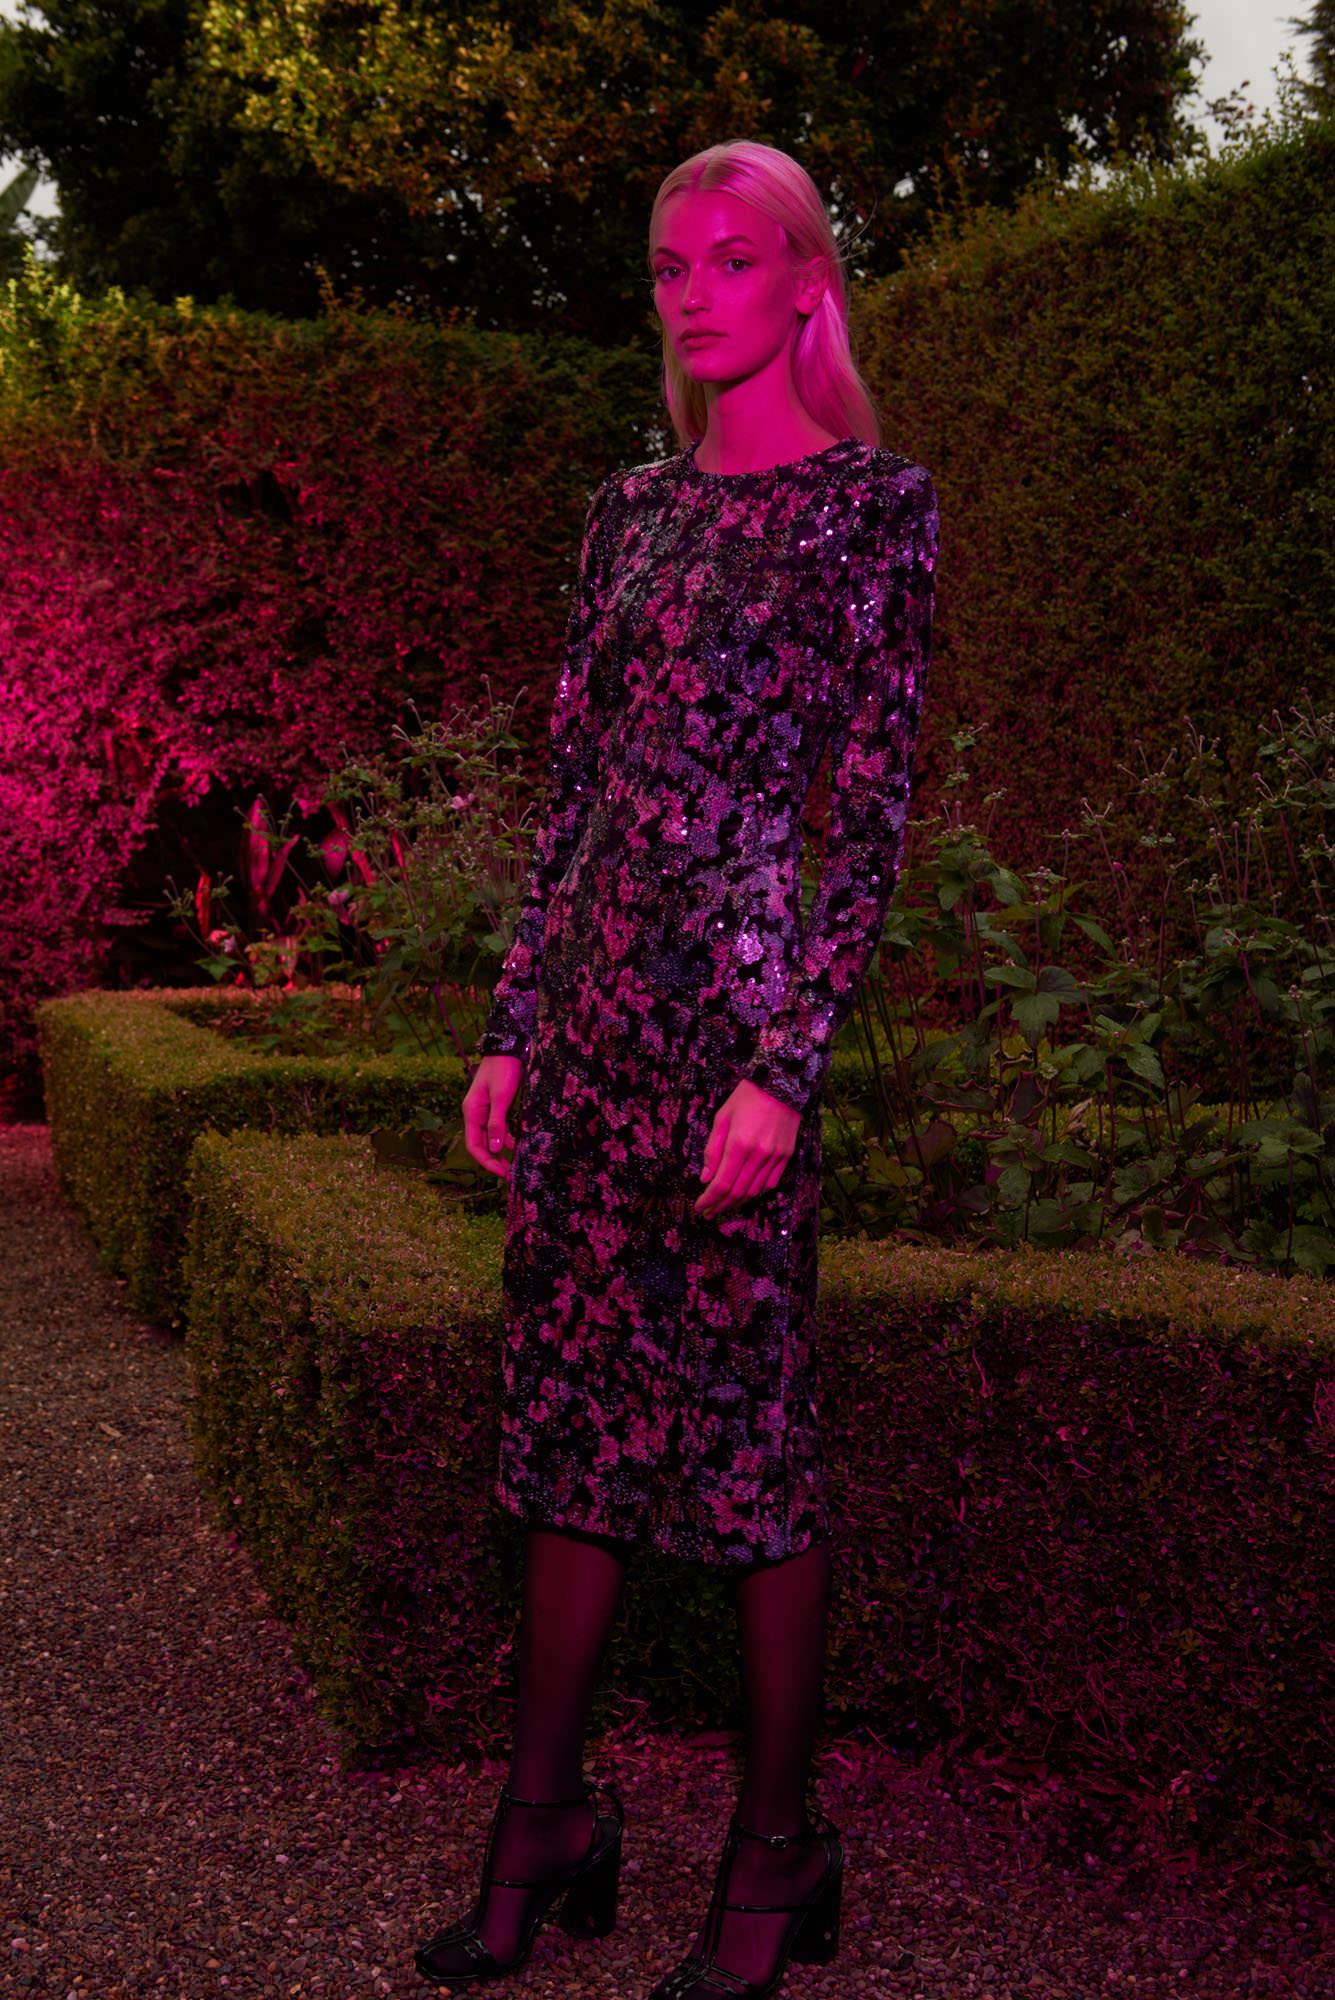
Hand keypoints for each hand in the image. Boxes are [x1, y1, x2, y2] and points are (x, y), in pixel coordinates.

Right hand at [462, 1053, 523, 1178]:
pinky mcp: (497, 1106)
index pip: (474, 1146)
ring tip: (516, 1164)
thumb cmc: (503, 1069)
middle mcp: (476, 1114)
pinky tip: (519, 1145)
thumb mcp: (501, 1097)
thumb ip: (497, 1123)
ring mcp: (486, 1110)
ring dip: (502, 1151)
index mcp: (472, 1112)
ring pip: (492, 1137)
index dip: (487, 1162)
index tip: (502, 1173)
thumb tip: (496, 1148)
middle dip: (494, 1160)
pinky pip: (500, 1128)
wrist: (509, 1046)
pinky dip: (508, 1138)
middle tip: (510, 1174)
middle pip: (482, 1144)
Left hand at [694, 1079, 800, 1218]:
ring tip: (723, 1206)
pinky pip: (770, 1183)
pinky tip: (745, 1193)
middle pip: (737, 1192)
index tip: (699, 1207)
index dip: (709, 1199)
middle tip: (709, 1213)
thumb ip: (712, 1150)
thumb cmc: (746, 1098)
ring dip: (737, 1202)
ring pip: (754, 1191)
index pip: (722, 1183)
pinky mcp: (786, 1156)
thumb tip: (705, 1178)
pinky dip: (756, 1192)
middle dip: (720, 1206)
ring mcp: (775, 1156)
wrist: (780, 1084)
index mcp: (739, 1144)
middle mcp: (759, 1154)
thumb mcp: (722, 1118)